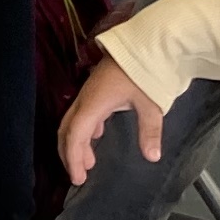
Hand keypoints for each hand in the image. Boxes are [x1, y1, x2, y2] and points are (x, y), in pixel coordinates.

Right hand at [58, 54, 153, 185]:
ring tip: (88, 162)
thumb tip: (152, 156)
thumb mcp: (151, 104)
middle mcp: (86, 98)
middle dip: (69, 154)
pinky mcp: (97, 89)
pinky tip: (96, 136)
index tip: (78, 178)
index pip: (75, 135)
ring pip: (73, 122)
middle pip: (67, 130)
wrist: (149, 41)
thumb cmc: (147, 70)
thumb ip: (150, 131)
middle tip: (78, 175)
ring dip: (77, 143)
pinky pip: (83, 113)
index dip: (73, 157)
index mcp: (95, 102)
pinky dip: (85, 130)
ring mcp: (90, 92)